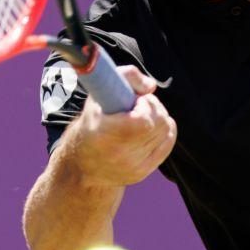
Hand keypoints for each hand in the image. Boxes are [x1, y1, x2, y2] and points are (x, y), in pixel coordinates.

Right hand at [67, 66, 176, 185]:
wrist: (82, 165)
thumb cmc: (91, 124)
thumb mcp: (97, 95)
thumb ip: (125, 77)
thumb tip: (151, 86)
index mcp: (105, 135)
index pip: (144, 121)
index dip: (145, 105)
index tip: (135, 100)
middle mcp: (121, 155)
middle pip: (159, 124)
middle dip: (153, 107)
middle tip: (139, 105)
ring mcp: (134, 166)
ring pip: (166, 132)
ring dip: (159, 117)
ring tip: (142, 116)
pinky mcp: (143, 172)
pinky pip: (167, 144)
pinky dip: (165, 131)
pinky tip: (152, 126)